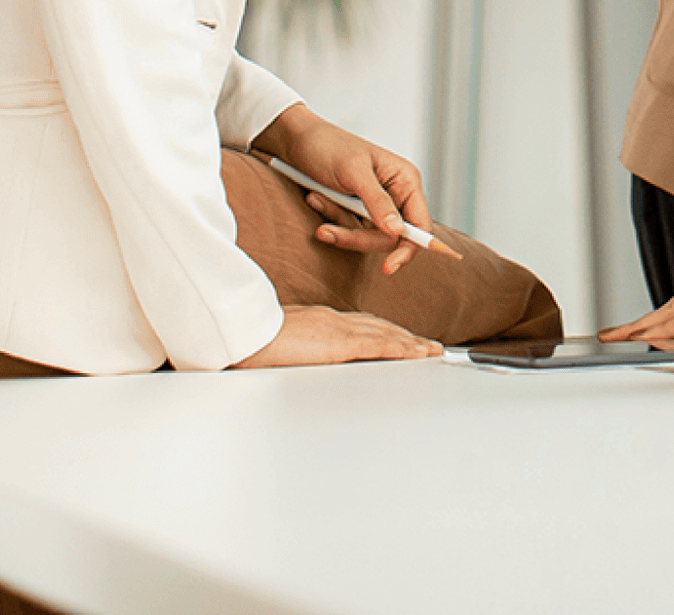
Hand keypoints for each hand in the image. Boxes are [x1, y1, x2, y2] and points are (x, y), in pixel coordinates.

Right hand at [232, 303, 438, 367]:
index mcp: (318, 319)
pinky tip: (419, 354)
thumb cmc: (250, 341)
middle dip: (404, 336)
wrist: (242, 337)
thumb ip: (293, 344)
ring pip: (386, 334)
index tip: (397, 336)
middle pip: (378, 327)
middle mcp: (333, 320)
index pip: (359, 324)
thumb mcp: (275, 341)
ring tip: (431, 351)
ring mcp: (338, 329)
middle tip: (426, 345)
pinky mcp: (340, 343)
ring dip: (411, 343)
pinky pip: (381, 346)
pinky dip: (404, 349)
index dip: (382, 330)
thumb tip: (295, 354)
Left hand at [257, 104, 429, 275]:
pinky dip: (330, 218)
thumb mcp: (353, 172)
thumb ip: (377, 202)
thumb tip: (398, 232)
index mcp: (405, 180)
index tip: (388, 268)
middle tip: (327, 231)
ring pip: (365, 236)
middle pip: (389, 237)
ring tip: (315, 199)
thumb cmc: (328, 146)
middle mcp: (395, 194)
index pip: (420, 224)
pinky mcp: (355, 211)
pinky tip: (315, 198)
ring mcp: (375, 205)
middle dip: (356, 235)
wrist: (296, 140)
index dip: (409, 248)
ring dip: (338, 222)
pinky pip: (348, 229)